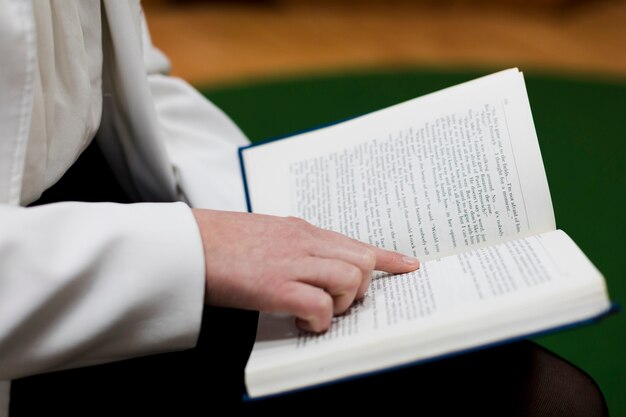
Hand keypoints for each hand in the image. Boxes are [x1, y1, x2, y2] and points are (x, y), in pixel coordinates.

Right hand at [192, 209, 419, 331]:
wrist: (185, 243)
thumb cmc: (219, 242)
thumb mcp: (264, 234)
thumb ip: (292, 245)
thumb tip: (311, 266)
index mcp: (301, 230)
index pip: (356, 242)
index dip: (387, 257)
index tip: (410, 266)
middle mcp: (304, 242)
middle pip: (362, 261)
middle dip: (358, 288)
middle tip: (337, 302)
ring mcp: (292, 262)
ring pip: (351, 279)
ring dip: (341, 303)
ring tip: (317, 312)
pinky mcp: (277, 286)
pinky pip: (321, 306)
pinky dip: (319, 320)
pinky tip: (302, 323)